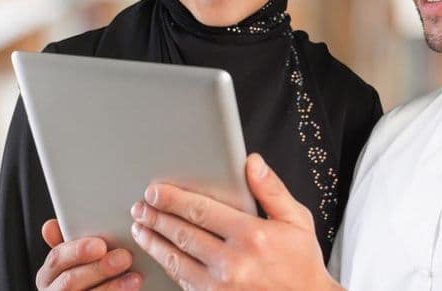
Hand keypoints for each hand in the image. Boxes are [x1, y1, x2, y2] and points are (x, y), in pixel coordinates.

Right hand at [36, 218, 141, 289]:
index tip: (101, 245)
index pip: (57, 259)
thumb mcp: (76, 259)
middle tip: (125, 257)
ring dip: (112, 287)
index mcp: (49, 274)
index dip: (78, 250)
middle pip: (70, 281)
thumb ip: (69, 242)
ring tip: (135, 278)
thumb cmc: (87, 276)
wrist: (97, 290)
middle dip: (99, 268)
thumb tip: (51, 225)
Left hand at [130, 153, 343, 289]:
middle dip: (157, 218)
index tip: (156, 191)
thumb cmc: (301, 263)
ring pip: (176, 260)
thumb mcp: (296, 220)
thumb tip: (252, 163)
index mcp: (251, 236)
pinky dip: (168, 266)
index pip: (201, 210)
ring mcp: (221, 287)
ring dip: (154, 242)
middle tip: (140, 207)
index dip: (173, 199)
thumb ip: (271, 190)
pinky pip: (184, 282)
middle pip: (182, 234)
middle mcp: (233, 262)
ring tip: (141, 229)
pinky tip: (160, 254)